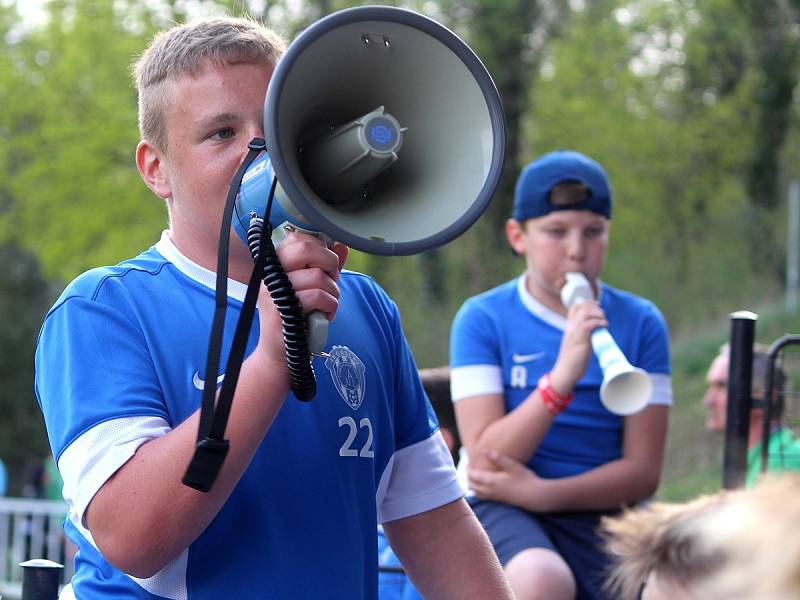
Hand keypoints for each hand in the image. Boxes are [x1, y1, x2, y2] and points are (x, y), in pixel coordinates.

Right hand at [255, 232, 347, 366]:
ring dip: (333, 291)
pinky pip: (317, 296)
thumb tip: (341, 245)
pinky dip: (330, 306)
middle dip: (329, 263)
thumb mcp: (311, 287)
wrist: (281, 351)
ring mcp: (273, 291)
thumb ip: (324, 265)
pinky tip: (326, 315)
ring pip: (317, 276)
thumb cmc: (297, 316)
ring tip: (329, 303)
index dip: (320, 248)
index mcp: (275, 264)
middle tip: (332, 279)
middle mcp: (270, 274)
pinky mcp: (282, 310)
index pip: (298, 238)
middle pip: (306, 248)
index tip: (326, 266)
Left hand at [468, 450, 552, 510]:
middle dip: (468, 477)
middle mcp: (491, 491)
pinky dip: (479, 491)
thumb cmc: (526, 479)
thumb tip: (485, 450)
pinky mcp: (499, 500)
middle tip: (470, 468)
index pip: (473, 476)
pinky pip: (483, 497)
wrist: (535, 497)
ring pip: (476, 493)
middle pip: (472, 485)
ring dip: (473, 485)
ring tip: (475, 476)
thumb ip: (499, 458)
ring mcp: (495, 497)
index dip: (469, 469)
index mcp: (492, 482)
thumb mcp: (513, 466)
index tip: (469, 463)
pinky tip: (484, 485)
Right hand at [550, 299, 606, 393]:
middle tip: (602, 314)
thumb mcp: (576, 344)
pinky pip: (590, 324)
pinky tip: (605, 326)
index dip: (586, 303)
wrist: (566, 372)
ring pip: (585, 313)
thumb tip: (596, 334)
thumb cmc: (573, 361)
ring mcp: (574, 333)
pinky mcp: (580, 340)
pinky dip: (599, 322)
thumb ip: (583, 336)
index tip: (596, 305)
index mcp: (569, 328)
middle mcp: (570, 328)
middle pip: (581, 307)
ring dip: (598, 314)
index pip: (574, 308)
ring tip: (604, 320)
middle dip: (594, 307)